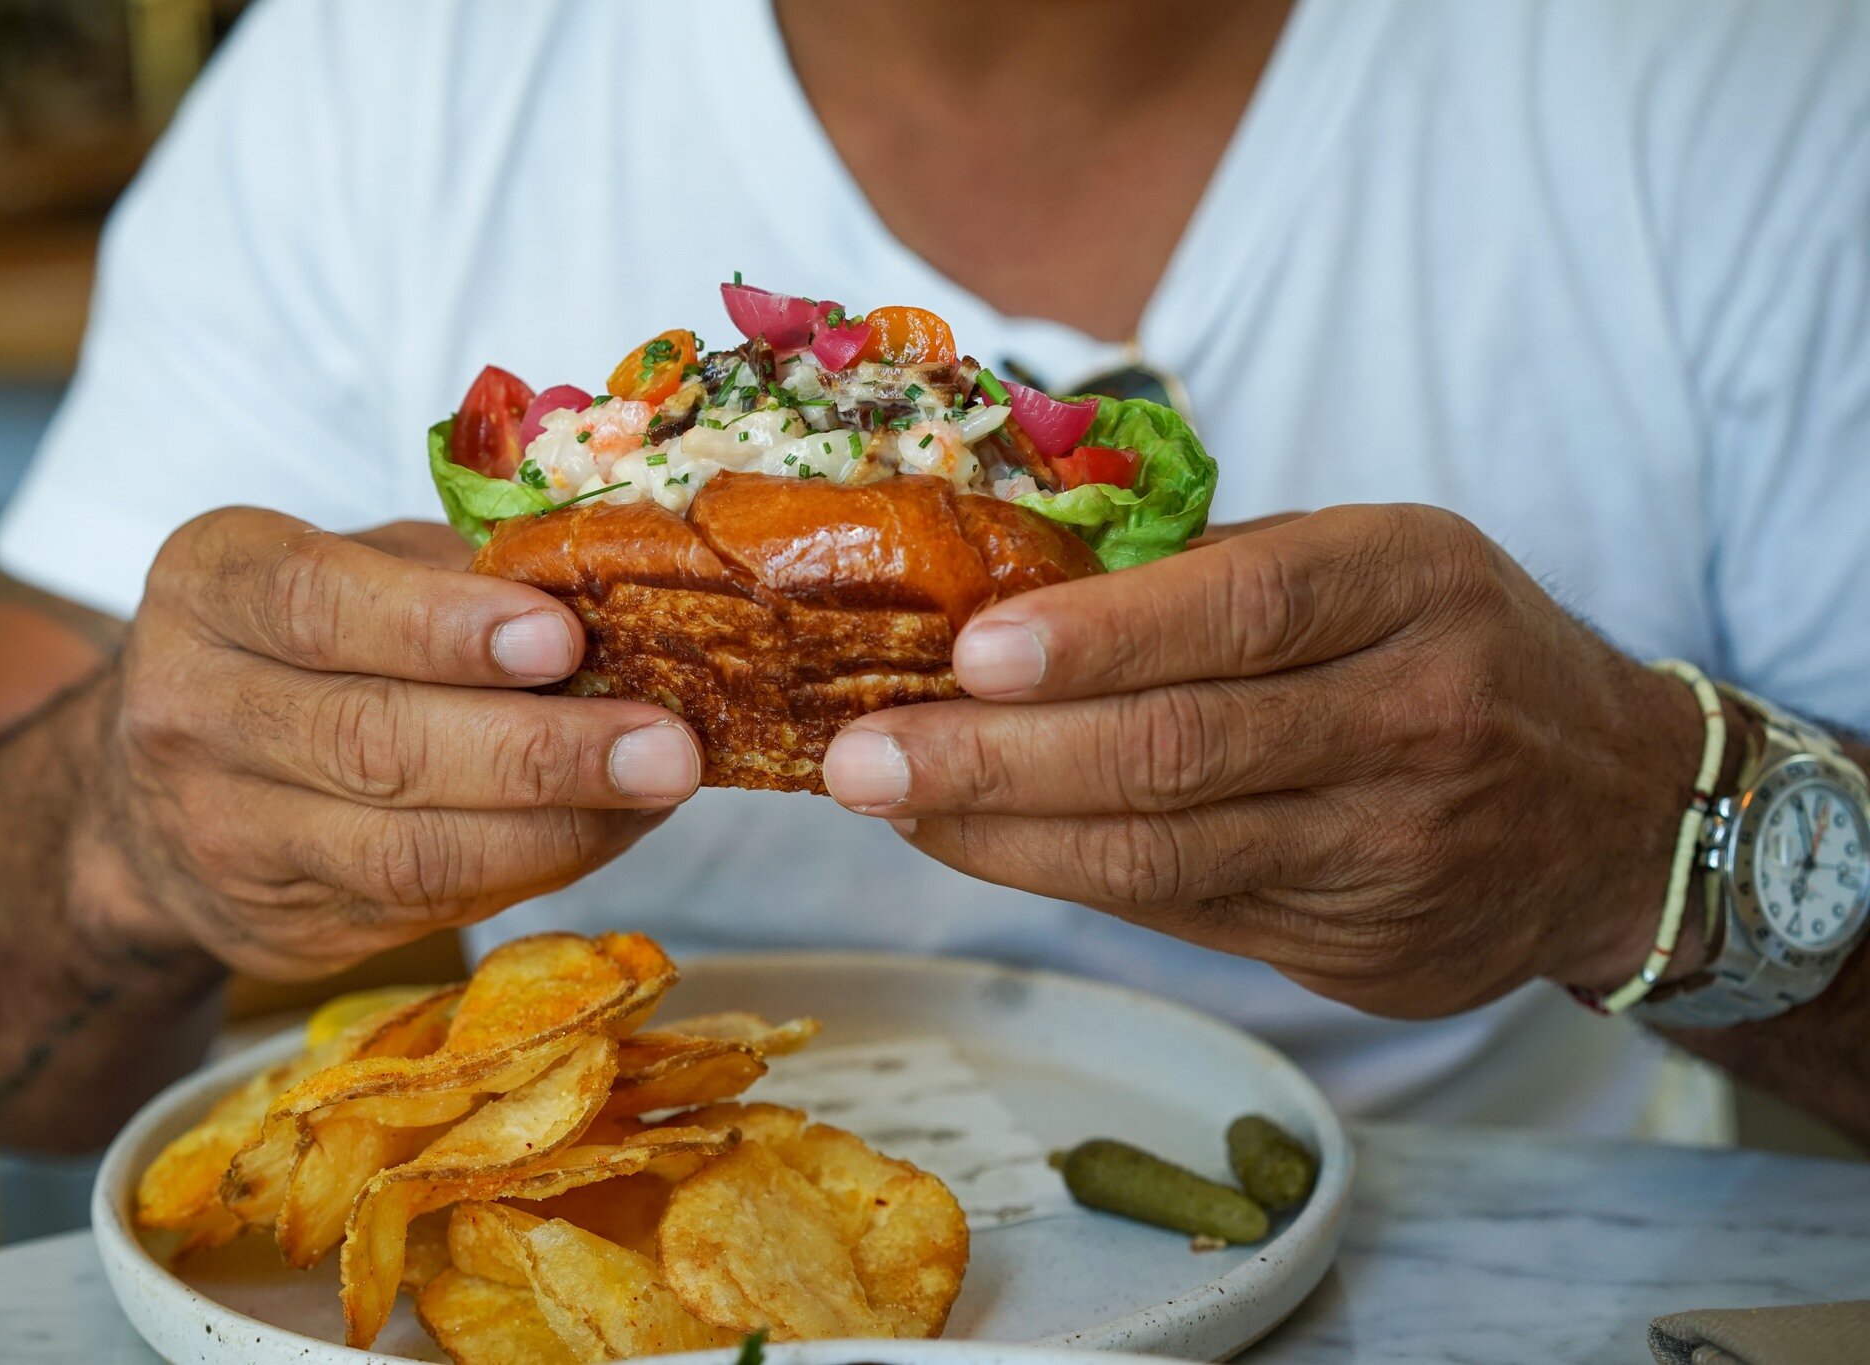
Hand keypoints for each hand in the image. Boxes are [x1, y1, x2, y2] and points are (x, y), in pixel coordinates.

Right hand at [81, 508, 701, 979]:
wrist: (162, 796)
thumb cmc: (309, 646)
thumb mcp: (359, 568)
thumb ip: (467, 573)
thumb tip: (625, 597)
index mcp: (212, 585)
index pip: (318, 603)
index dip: (444, 627)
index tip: (560, 637)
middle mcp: (193, 710)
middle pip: (376, 742)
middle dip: (539, 750)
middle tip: (665, 744)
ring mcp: (227, 834)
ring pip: (406, 849)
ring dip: (556, 826)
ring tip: (660, 790)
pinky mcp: (284, 927)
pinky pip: (431, 905)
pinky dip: (540, 866)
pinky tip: (611, 828)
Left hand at [821, 504, 1712, 1017]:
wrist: (1616, 812)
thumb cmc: (1453, 649)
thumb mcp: (1373, 565)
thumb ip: (1210, 574)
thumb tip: (1002, 581)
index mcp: (1413, 582)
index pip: (1243, 607)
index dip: (1100, 637)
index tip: (969, 654)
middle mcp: (1416, 717)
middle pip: (1180, 749)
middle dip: (999, 760)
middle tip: (861, 756)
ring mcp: (1394, 848)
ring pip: (1165, 854)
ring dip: (1003, 835)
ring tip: (890, 804)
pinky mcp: (1361, 946)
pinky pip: (1181, 911)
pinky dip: (1061, 877)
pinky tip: (975, 846)